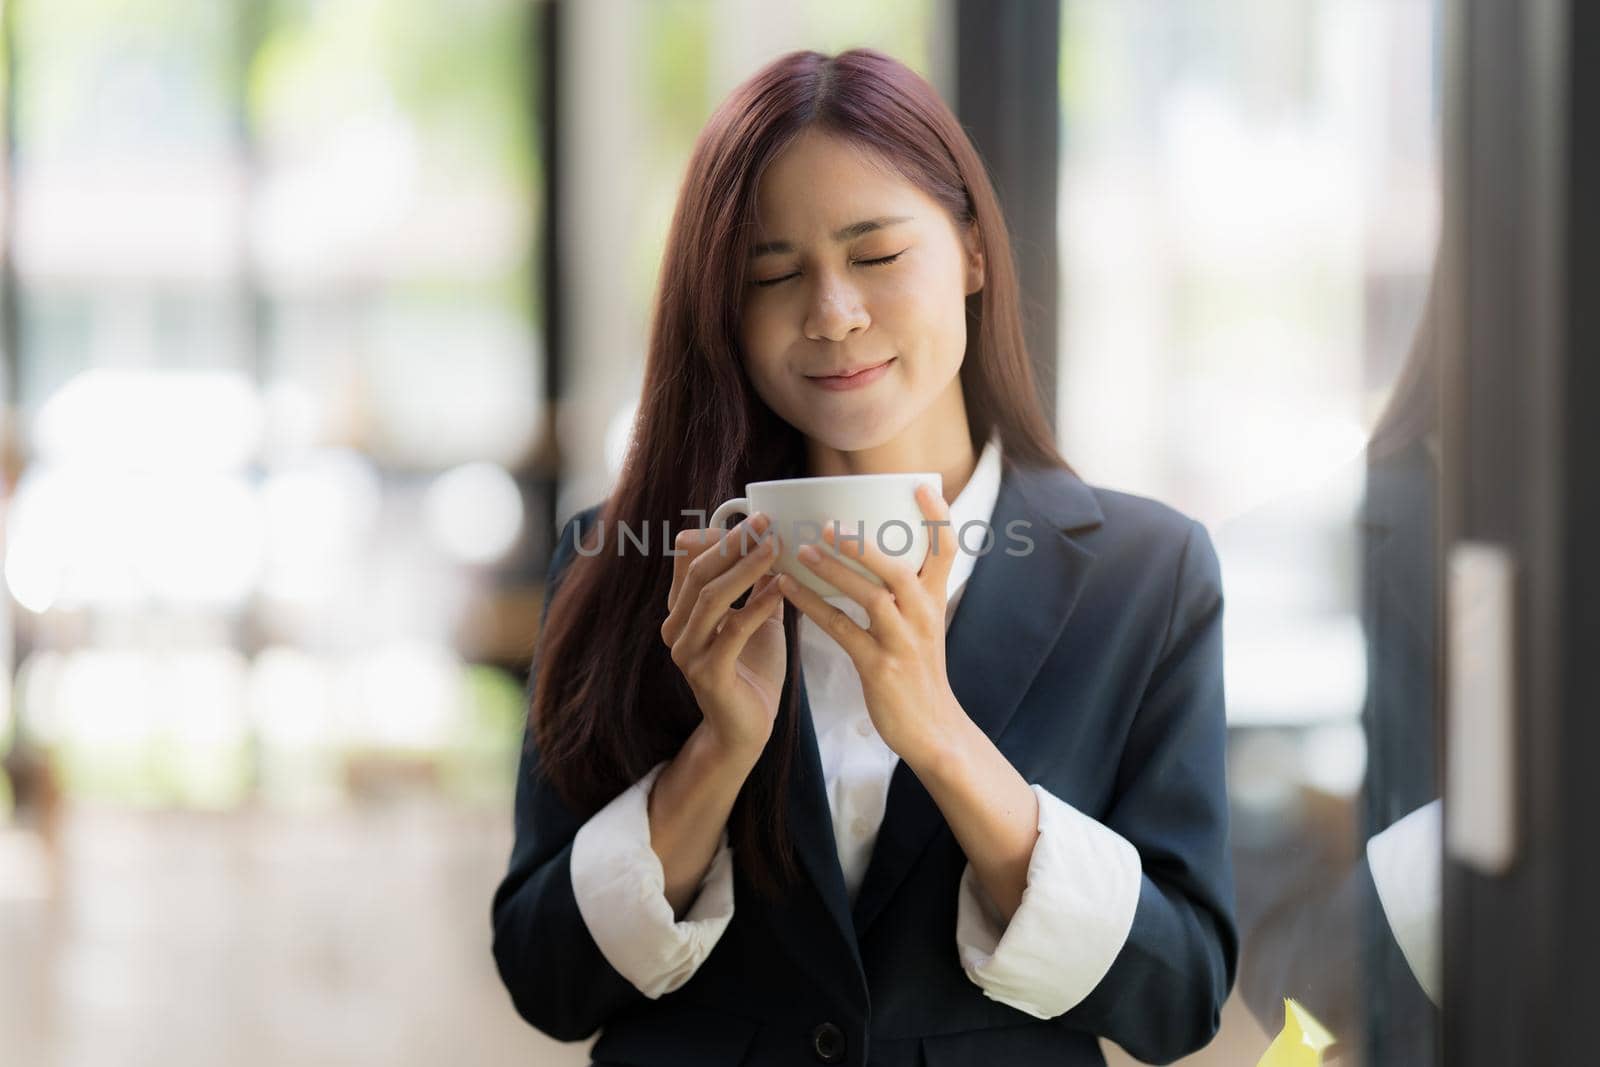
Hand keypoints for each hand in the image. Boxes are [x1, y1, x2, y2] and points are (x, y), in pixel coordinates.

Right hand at [660, 514, 786, 759]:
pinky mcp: (707, 673)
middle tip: (765, 522)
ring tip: (774, 547)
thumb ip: (759, 586)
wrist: (747, 729)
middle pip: (699, 571)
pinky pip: (733, 630)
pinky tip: (781, 589)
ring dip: (745, 568)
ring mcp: (688, 652)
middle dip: (733, 543)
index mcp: (682, 611)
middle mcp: (676, 628)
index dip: (719, 534)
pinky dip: (757, 606)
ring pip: (711, 597)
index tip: (756, 517)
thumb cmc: (752, 671)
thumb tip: (776, 543)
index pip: (689, 558)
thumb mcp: (757, 619)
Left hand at [776, 483, 968, 767]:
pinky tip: (788, 589)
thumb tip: (881, 551)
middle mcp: (923, 616)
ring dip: (835, 572)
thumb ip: (909, 590)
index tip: (922, 484)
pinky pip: (842, 630)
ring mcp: (902, 642)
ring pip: (870, 598)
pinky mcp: (879, 667)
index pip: (947, 550)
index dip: (938, 516)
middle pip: (900, 570)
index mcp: (935, 600)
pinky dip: (813, 606)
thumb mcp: (924, 624)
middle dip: (865, 545)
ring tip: (803, 550)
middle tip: (829, 524)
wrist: (932, 729)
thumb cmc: (919, 670)